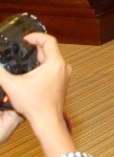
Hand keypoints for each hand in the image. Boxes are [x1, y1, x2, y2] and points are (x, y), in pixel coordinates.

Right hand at [0, 33, 75, 156]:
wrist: (47, 120)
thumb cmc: (34, 104)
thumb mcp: (13, 86)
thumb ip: (1, 73)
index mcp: (55, 63)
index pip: (49, 40)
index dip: (36, 37)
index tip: (25, 39)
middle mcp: (63, 66)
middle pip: (50, 50)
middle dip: (35, 48)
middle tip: (22, 50)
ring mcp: (65, 74)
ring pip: (52, 59)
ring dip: (40, 58)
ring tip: (25, 61)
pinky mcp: (63, 82)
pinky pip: (54, 68)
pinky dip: (44, 66)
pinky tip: (32, 73)